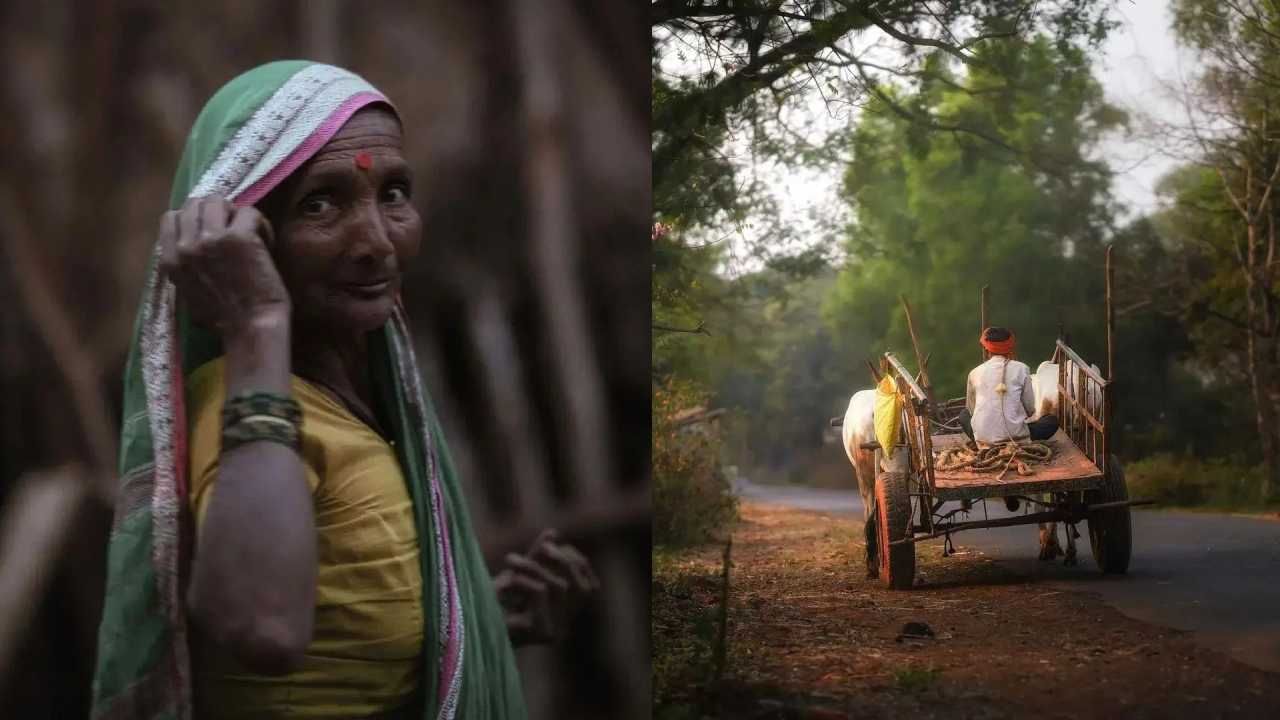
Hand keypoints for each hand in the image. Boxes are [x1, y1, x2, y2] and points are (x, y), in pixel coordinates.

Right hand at [158, 196, 290, 337]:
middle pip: (195, 204)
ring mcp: (211, 239)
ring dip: (235, 213)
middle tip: (235, 231)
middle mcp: (186, 246)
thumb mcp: (188, 292)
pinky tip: (266, 243)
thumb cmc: (224, 320)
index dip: (194, 219)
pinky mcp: (239, 237)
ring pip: (218, 201)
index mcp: (170, 261)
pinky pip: (249, 211)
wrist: (250, 329)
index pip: (171, 217)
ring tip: (250, 234)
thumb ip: (185, 264)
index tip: (213, 232)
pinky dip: (261, 224)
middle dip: (217, 213)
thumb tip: (192, 241)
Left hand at [493, 529, 599, 646]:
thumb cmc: (487, 602)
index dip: (574, 561)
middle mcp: (563, 628)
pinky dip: (523, 578)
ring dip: (534, 566)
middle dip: (562, 560)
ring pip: (561, 586)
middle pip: (583, 588)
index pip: (589, 587)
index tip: (547, 547)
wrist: (465, 626)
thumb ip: (537, 556)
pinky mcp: (540, 633)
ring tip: (509, 560)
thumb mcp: (517, 573)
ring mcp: (554, 633)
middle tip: (540, 548)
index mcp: (562, 618)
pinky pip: (542, 592)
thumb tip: (554, 533)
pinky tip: (503, 584)